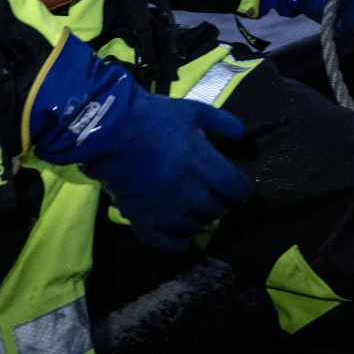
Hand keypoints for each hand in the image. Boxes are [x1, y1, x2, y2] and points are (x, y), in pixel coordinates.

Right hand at [28, 34, 252, 250]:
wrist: (110, 129)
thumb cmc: (155, 117)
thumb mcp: (193, 111)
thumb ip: (222, 123)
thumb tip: (242, 136)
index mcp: (203, 165)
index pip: (236, 189)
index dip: (242, 188)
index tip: (239, 186)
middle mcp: (188, 192)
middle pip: (218, 208)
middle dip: (222, 201)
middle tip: (216, 193)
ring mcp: (164, 210)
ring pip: (196, 226)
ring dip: (201, 218)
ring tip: (197, 207)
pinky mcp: (141, 220)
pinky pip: (165, 243)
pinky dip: (177, 242)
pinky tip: (181, 235)